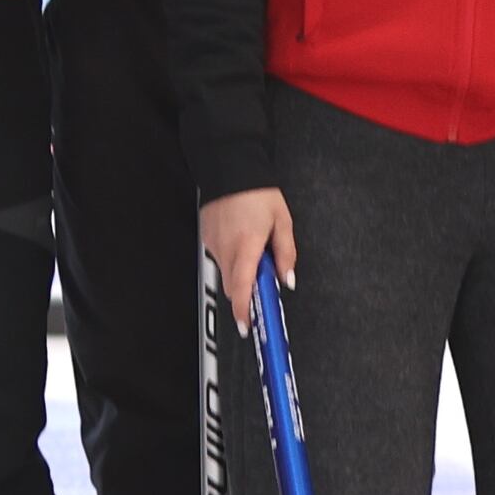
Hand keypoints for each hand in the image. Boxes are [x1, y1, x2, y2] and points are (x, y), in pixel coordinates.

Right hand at [199, 189, 295, 327]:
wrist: (230, 169)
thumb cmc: (258, 192)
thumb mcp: (283, 221)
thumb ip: (286, 254)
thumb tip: (287, 279)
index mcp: (247, 245)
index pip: (243, 287)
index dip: (244, 310)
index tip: (248, 325)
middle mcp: (226, 248)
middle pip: (234, 287)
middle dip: (247, 294)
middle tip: (263, 287)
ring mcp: (214, 244)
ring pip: (226, 273)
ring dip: (241, 274)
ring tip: (256, 252)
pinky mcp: (207, 238)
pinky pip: (220, 258)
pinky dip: (232, 259)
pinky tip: (242, 241)